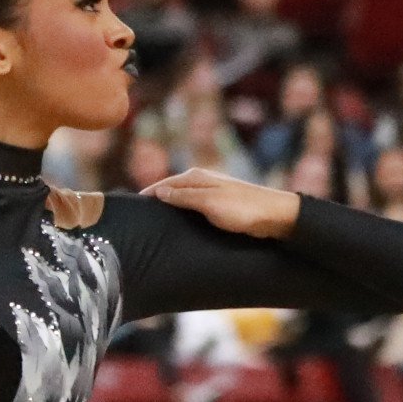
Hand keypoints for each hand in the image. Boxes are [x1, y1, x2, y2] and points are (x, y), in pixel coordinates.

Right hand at [147, 167, 302, 238]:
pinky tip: (176, 224)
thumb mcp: (209, 202)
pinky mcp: (217, 204)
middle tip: (135, 219)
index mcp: (196, 177)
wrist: (276, 216)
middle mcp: (201, 181)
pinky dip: (180, 213)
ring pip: (180, 199)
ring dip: (167, 208)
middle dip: (153, 201)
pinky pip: (190, 207)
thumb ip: (183, 197)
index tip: (126, 209)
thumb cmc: (243, 209)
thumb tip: (159, 193)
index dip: (145, 196)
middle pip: (169, 191)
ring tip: (151, 224)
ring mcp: (209, 192)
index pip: (161, 185)